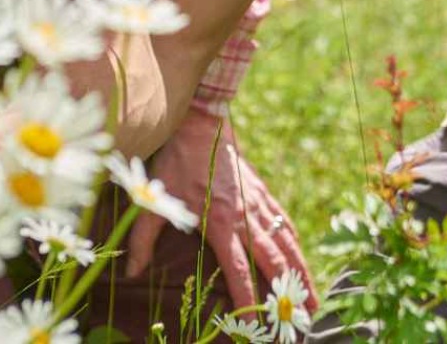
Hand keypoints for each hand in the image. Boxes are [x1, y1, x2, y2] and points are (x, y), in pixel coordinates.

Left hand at [125, 106, 311, 307]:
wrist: (202, 123)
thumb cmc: (176, 162)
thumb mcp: (154, 199)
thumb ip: (143, 238)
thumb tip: (131, 273)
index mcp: (220, 222)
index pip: (238, 269)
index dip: (248, 298)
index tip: (257, 326)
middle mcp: (245, 216)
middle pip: (274, 261)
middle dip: (291, 292)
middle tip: (306, 321)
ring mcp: (258, 204)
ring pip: (286, 243)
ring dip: (302, 272)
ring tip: (315, 300)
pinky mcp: (263, 193)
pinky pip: (284, 223)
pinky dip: (295, 244)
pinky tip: (302, 259)